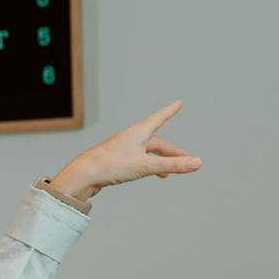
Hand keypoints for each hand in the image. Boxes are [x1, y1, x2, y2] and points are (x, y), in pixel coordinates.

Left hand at [49, 101, 201, 200]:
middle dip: (171, 152)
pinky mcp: (112, 161)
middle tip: (186, 161)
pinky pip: (133, 160)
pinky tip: (144, 174)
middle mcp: (128, 138)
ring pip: (144, 153)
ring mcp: (119, 149)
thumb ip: (172, 165)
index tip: (178, 103)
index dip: (170, 111)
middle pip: (155, 142)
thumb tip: (198, 163)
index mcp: (137, 133)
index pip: (158, 118)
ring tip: (167, 173)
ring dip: (158, 161)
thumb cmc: (110, 166)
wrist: (81, 176)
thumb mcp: (146, 166)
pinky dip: (144, 166)